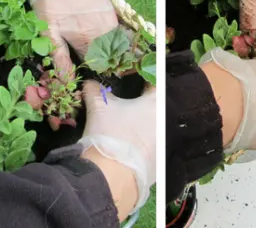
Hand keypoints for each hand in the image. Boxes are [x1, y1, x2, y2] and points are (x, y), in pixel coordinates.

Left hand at [27, 0, 118, 76]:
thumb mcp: (48, 33)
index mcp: (89, 39)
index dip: (88, 70)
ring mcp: (109, 16)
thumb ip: (60, 59)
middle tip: (78, 54)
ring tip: (83, 42)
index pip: (98, 66)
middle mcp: (105, 29)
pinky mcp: (108, 6)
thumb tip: (68, 82)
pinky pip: (112, 27)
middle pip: (107, 55)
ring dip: (101, 46)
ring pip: (112, 41)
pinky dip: (105, 33)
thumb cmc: (50, 3)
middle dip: (96, 59)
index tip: (77, 67)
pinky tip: (90, 29)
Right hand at [80, 81, 155, 218]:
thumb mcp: (98, 107)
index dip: (142, 77)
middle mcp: (166, 121)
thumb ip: (95, 90)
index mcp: (157, 102)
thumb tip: (89, 81)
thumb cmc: (110, 134)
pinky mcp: (159, 163)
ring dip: (143, 123)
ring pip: (155, 125)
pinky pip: (153, 145)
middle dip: (143, 101)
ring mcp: (165, 143)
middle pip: (156, 104)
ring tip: (126, 125)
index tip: (131, 77)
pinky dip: (142, 143)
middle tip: (127, 101)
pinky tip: (127, 145)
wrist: (112, 178)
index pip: (154, 80)